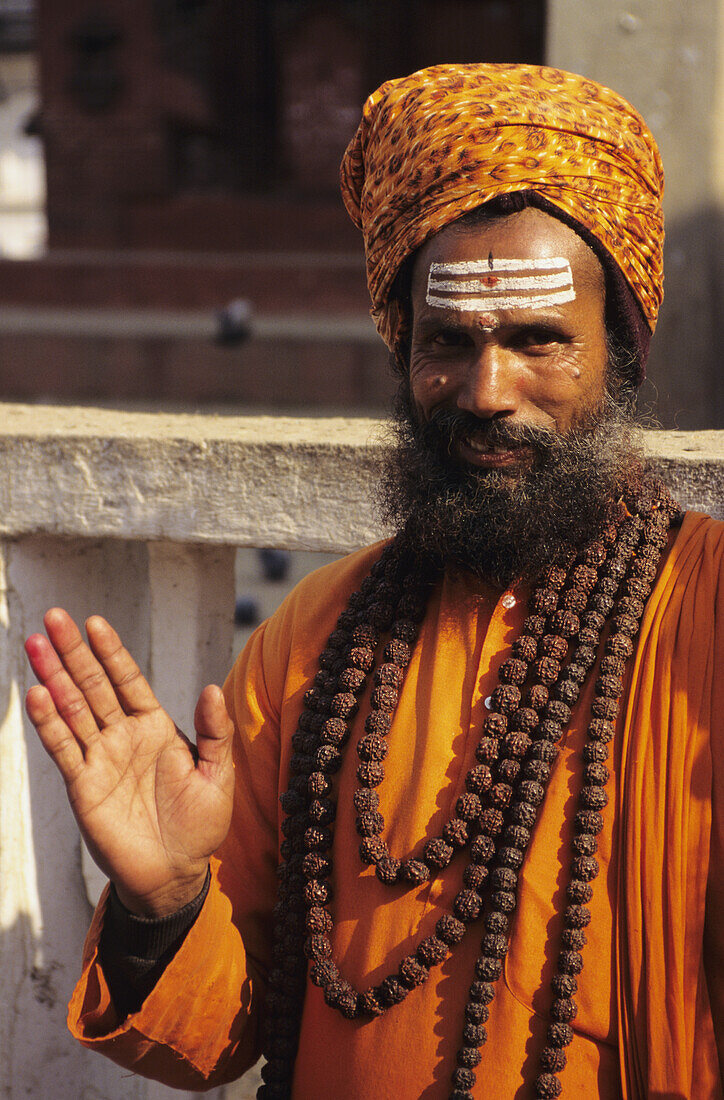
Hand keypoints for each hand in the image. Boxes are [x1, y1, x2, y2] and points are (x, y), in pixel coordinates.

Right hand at [25, 609, 234, 916]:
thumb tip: (210, 688)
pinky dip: (49, 723)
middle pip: (93, 685)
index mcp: (156, 727)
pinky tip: (37, 695)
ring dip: (53, 677)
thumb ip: (215, 732)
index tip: (95, 622)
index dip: (112, 652)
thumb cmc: (201, 825)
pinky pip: (63, 749)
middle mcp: (123, 736)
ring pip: (72, 710)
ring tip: (35, 645)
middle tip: (54, 617)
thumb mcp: (218, 775)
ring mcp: (100, 759)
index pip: (129, 680)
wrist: (176, 875)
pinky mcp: (83, 786)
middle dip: (74, 652)